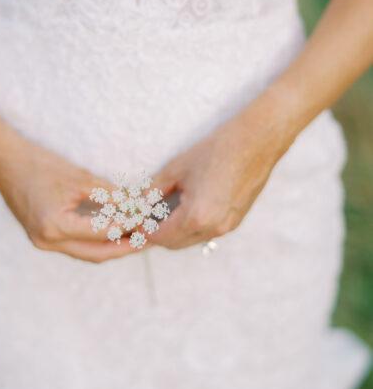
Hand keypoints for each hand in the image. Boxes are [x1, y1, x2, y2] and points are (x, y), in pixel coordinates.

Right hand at [0, 128, 144, 262]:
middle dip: (123, 249)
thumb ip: (108, 195)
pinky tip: (112, 232)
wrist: (4, 161)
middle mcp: (47, 241)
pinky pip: (75, 246)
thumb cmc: (40, 164)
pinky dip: (94, 242)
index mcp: (55, 226)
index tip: (148, 221)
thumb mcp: (80, 177)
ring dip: (110, 247)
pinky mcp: (42, 236)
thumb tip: (135, 206)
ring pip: (86, 253)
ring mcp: (42, 242)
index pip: (102, 233)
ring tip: (135, 237)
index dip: (128, 227)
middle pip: (96, 254)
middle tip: (148, 240)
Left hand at [149, 100, 294, 249]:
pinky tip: (182, 211)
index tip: (133, 222)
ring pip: (190, 240)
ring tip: (159, 216)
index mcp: (196, 217)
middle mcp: (213, 228)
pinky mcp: (235, 221)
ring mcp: (227, 227)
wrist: (255, 143)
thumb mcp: (176, 168)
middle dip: (156, 235)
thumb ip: (153, 191)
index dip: (143, 231)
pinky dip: (190, 228)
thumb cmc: (215, 151)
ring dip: (173, 233)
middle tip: (142, 220)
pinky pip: (206, 233)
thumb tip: (138, 205)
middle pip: (174, 244)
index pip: (160, 237)